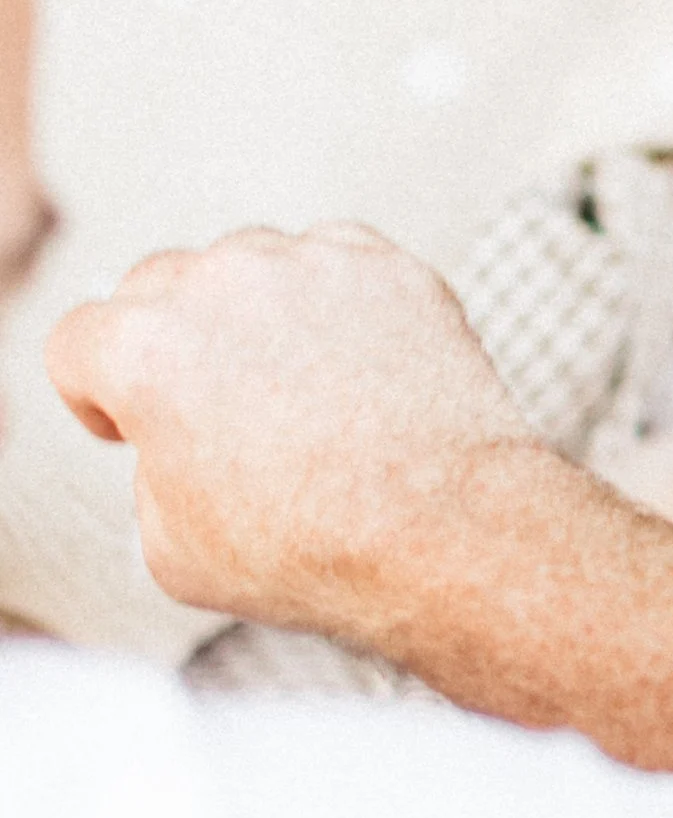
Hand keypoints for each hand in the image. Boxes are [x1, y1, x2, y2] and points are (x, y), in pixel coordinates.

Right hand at [46, 225, 541, 633]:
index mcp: (144, 351)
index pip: (79, 342)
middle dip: (170, 344)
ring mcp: (310, 264)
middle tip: (214, 409)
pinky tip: (357, 371)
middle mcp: (220, 285)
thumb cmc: (314, 553)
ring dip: (256, 315)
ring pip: (249, 266)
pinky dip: (337, 307)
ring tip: (299, 394)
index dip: (97, 394)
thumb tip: (173, 446)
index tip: (131, 426)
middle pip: (157, 288)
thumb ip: (148, 471)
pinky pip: (336, 267)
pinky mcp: (388, 267)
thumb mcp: (170, 547)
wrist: (448, 535)